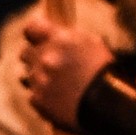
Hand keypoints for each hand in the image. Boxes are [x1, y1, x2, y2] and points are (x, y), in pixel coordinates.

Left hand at [20, 16, 113, 131]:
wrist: (109, 107)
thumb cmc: (106, 73)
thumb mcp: (92, 45)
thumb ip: (67, 38)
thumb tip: (53, 35)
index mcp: (60, 39)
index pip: (31, 28)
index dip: (35, 33)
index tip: (38, 37)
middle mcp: (45, 57)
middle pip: (25, 53)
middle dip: (36, 57)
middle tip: (50, 65)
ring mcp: (39, 80)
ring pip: (28, 74)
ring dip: (39, 77)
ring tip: (58, 85)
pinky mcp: (37, 100)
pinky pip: (32, 94)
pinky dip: (42, 96)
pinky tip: (58, 99)